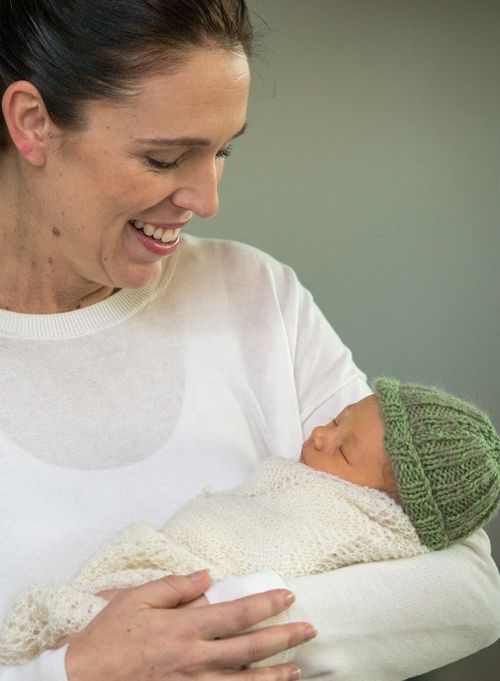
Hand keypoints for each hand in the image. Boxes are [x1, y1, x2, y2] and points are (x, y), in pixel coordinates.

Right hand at [63, 571, 314, 680]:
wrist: (81, 680)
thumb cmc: (107, 639)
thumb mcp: (136, 599)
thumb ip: (174, 587)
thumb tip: (206, 576)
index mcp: (185, 627)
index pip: (237, 613)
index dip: (266, 604)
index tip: (288, 596)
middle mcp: (195, 657)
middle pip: (250, 648)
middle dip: (284, 638)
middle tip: (309, 631)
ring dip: (275, 675)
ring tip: (298, 670)